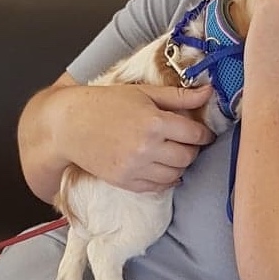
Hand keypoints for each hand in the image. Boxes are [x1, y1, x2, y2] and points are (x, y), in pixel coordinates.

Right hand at [55, 83, 214, 192]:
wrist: (69, 124)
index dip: (204, 133)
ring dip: (180, 164)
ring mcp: (135, 168)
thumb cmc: (106, 103)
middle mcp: (147, 148)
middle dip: (192, 149)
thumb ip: (179, 96)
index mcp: (154, 123)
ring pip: (176, 174)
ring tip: (172, 152)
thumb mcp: (144, 93)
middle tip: (186, 141)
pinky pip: (158, 187)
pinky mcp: (125, 182)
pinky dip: (165, 178)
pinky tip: (160, 166)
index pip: (195, 135)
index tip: (203, 132)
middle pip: (188, 156)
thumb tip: (209, 92)